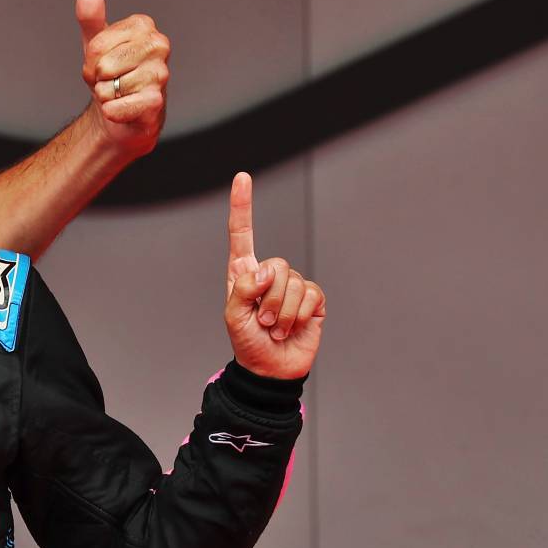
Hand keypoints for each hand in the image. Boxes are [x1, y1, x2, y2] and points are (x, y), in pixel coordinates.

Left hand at [76, 0, 167, 159]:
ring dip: (106, 96)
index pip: (97, 45)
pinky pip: (118, 107)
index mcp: (143, 25)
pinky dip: (112, 112)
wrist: (120, 113)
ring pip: (111, 87)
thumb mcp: (95, 42)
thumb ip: (91, 14)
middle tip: (111, 81)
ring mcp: (162, 73)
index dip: (91, 61)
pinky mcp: (158, 101)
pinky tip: (123, 109)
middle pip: (104, 65)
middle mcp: (158, 45)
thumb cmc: (110, 74)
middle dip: (98, 79)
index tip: (103, 64)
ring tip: (119, 93)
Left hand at [222, 172, 325, 379]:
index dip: (242, 206)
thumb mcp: (234, 317)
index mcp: (245, 273)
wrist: (270, 370)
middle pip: (276, 264)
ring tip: (275, 328)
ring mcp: (293, 287)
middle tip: (262, 321)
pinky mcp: (313, 301)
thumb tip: (266, 270)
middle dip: (269, 298)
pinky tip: (293, 328)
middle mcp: (270, 274)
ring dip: (283, 312)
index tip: (242, 177)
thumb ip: (244, 289)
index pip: (242, 234)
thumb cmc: (247, 343)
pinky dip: (300, 315)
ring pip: (294, 283)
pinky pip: (311, 296)